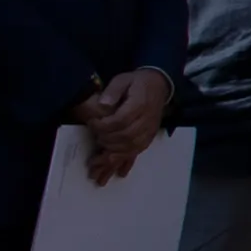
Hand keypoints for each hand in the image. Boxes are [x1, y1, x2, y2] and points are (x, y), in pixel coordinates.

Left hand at [71, 68, 170, 183]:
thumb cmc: (137, 83)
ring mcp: (149, 131)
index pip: (120, 120)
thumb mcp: (122, 80)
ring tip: (98, 166)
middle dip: (106, 141)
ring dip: (114, 156)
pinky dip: (127, 161)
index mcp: (139, 105)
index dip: (103, 125)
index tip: (91, 123)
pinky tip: (118, 170)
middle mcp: (146, 120)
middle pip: (125, 137)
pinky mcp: (149, 137)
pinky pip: (138, 151)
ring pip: (131, 148)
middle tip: (94, 141)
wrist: (159, 86)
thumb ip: (112, 91)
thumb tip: (102, 105)